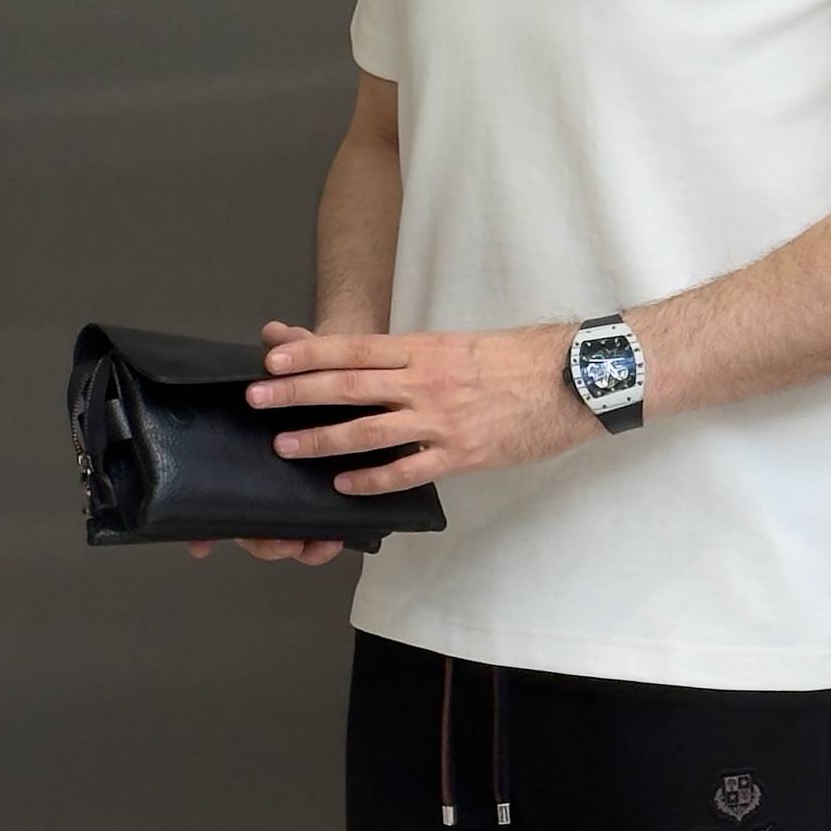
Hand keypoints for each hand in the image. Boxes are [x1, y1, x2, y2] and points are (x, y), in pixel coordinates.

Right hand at [187, 322, 348, 561]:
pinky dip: (323, 543)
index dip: (203, 529)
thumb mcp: (306, 360)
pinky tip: (334, 540)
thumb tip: (275, 333)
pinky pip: (320, 535)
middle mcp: (268, 483)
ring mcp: (295, 496)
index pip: (219, 501)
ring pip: (285, 538)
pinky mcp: (327, 501)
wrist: (357, 379)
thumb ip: (292, 351)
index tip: (199, 544)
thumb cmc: (318, 375)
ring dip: (295, 548)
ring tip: (310, 544)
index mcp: (249, 455)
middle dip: (265, 542)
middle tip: (276, 541)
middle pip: (253, 531)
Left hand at [241, 320, 592, 496]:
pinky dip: (372, 478)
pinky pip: (407, 470)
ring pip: (368, 430)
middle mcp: (426, 382)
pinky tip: (344, 484)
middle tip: (256, 400)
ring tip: (286, 446)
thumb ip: (418, 358)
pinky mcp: (462, 453)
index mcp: (424, 349)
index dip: (308, 355)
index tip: (272, 360)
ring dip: (321, 439)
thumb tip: (377, 365)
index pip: (353, 349)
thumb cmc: (522, 360)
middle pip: (347, 386)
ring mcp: (442, 420)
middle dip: (296, 394)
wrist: (574, 379)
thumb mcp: (463, 346)